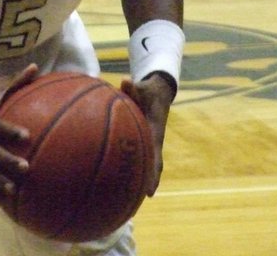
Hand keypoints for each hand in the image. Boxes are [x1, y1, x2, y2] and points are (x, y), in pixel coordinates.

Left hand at [121, 73, 174, 195]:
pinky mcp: (144, 137)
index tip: (150, 188)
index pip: (155, 151)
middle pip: (154, 162)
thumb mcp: (142, 87)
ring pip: (147, 159)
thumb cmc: (148, 90)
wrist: (158, 91)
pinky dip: (132, 161)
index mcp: (156, 129)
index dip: (153, 169)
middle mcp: (155, 137)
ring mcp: (150, 139)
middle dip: (150, 178)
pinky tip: (118, 170)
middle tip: (144, 197)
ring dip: (143, 174)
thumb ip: (133, 87)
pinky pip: (139, 152)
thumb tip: (124, 80)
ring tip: (133, 192)